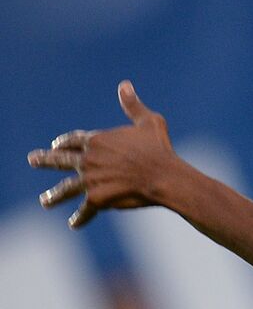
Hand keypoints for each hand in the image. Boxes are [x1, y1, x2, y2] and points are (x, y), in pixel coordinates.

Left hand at [28, 81, 178, 227]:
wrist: (163, 175)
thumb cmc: (158, 147)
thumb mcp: (148, 121)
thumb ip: (132, 105)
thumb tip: (124, 85)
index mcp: (98, 140)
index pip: (74, 140)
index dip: (65, 142)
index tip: (57, 144)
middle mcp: (89, 159)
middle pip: (61, 160)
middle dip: (45, 160)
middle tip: (33, 160)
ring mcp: (90, 180)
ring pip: (66, 188)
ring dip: (54, 195)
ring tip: (45, 201)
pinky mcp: (96, 198)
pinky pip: (85, 210)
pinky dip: (79, 218)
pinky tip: (74, 224)